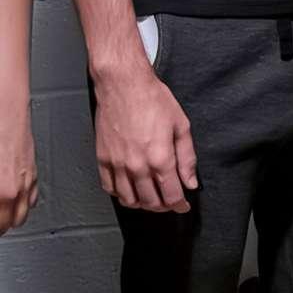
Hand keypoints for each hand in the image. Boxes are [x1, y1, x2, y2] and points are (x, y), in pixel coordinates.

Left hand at [0, 96, 38, 232]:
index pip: (0, 225)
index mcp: (2, 194)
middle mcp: (16, 191)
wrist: (5, 111)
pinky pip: (32, 197)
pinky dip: (23, 202)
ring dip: (10, 217)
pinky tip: (12, 199)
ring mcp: (27, 181)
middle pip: (9, 224)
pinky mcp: (34, 171)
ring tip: (1, 213)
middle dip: (1, 223)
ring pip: (22, 214)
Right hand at [92, 55, 196, 212]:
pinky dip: (121, 194)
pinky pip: (110, 188)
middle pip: (150, 202)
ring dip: (142, 204)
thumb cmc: (154, 101)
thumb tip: (190, 182)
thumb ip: (187, 158)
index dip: (179, 204)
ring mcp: (116, 164)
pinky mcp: (102, 160)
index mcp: (160, 158)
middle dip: (163, 206)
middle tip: (170, 202)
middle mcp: (136, 166)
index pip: (170, 195)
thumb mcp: (181, 126)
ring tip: (152, 198)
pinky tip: (130, 189)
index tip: (184, 205)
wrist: (124, 86)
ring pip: (128, 199)